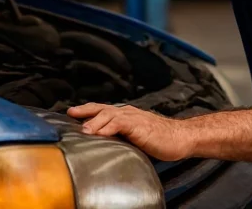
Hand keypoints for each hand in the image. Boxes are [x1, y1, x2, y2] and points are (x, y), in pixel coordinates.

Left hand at [67, 103, 192, 160]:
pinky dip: (109, 128)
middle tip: (70, 113)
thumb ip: (122, 136)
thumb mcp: (136, 137)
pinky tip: (100, 133)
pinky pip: (121, 124)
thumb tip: (106, 142)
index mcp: (126, 115)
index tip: (72, 113)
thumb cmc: (161, 139)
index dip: (87, 110)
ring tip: (83, 130)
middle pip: (102, 108)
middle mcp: (128, 113)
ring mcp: (133, 118)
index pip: (103, 110)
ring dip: (94, 122)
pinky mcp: (139, 126)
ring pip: (109, 115)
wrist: (181, 137)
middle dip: (85, 110)